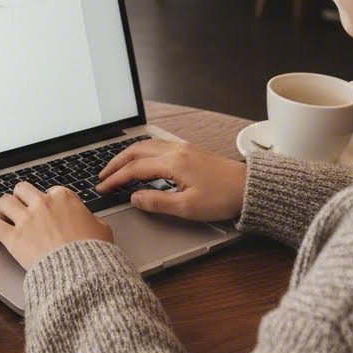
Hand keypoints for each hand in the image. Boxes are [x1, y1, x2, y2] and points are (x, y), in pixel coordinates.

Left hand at [0, 181, 112, 269]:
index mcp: (63, 198)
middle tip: (22, 207)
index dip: (48, 202)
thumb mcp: (102, 230)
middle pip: (22, 189)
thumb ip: (92, 220)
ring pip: (4, 201)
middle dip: (21, 198)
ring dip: (4, 208)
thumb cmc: (93, 252)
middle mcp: (42, 204)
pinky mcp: (13, 238)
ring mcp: (26, 220)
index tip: (47, 210)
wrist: (81, 272)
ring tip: (5, 216)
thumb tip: (91, 221)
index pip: (49, 191)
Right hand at [96, 141, 245, 221]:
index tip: (101, 188)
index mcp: (172, 163)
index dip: (115, 179)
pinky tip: (142, 160)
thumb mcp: (188, 207)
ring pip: (146, 145)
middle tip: (102, 176)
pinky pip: (157, 146)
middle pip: (136, 151)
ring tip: (116, 167)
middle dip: (116, 163)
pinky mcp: (190, 151)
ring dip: (128, 155)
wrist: (250, 187)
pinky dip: (142, 152)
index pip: (134, 169)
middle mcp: (175, 150)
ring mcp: (183, 148)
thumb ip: (157, 202)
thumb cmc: (223, 198)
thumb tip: (134, 198)